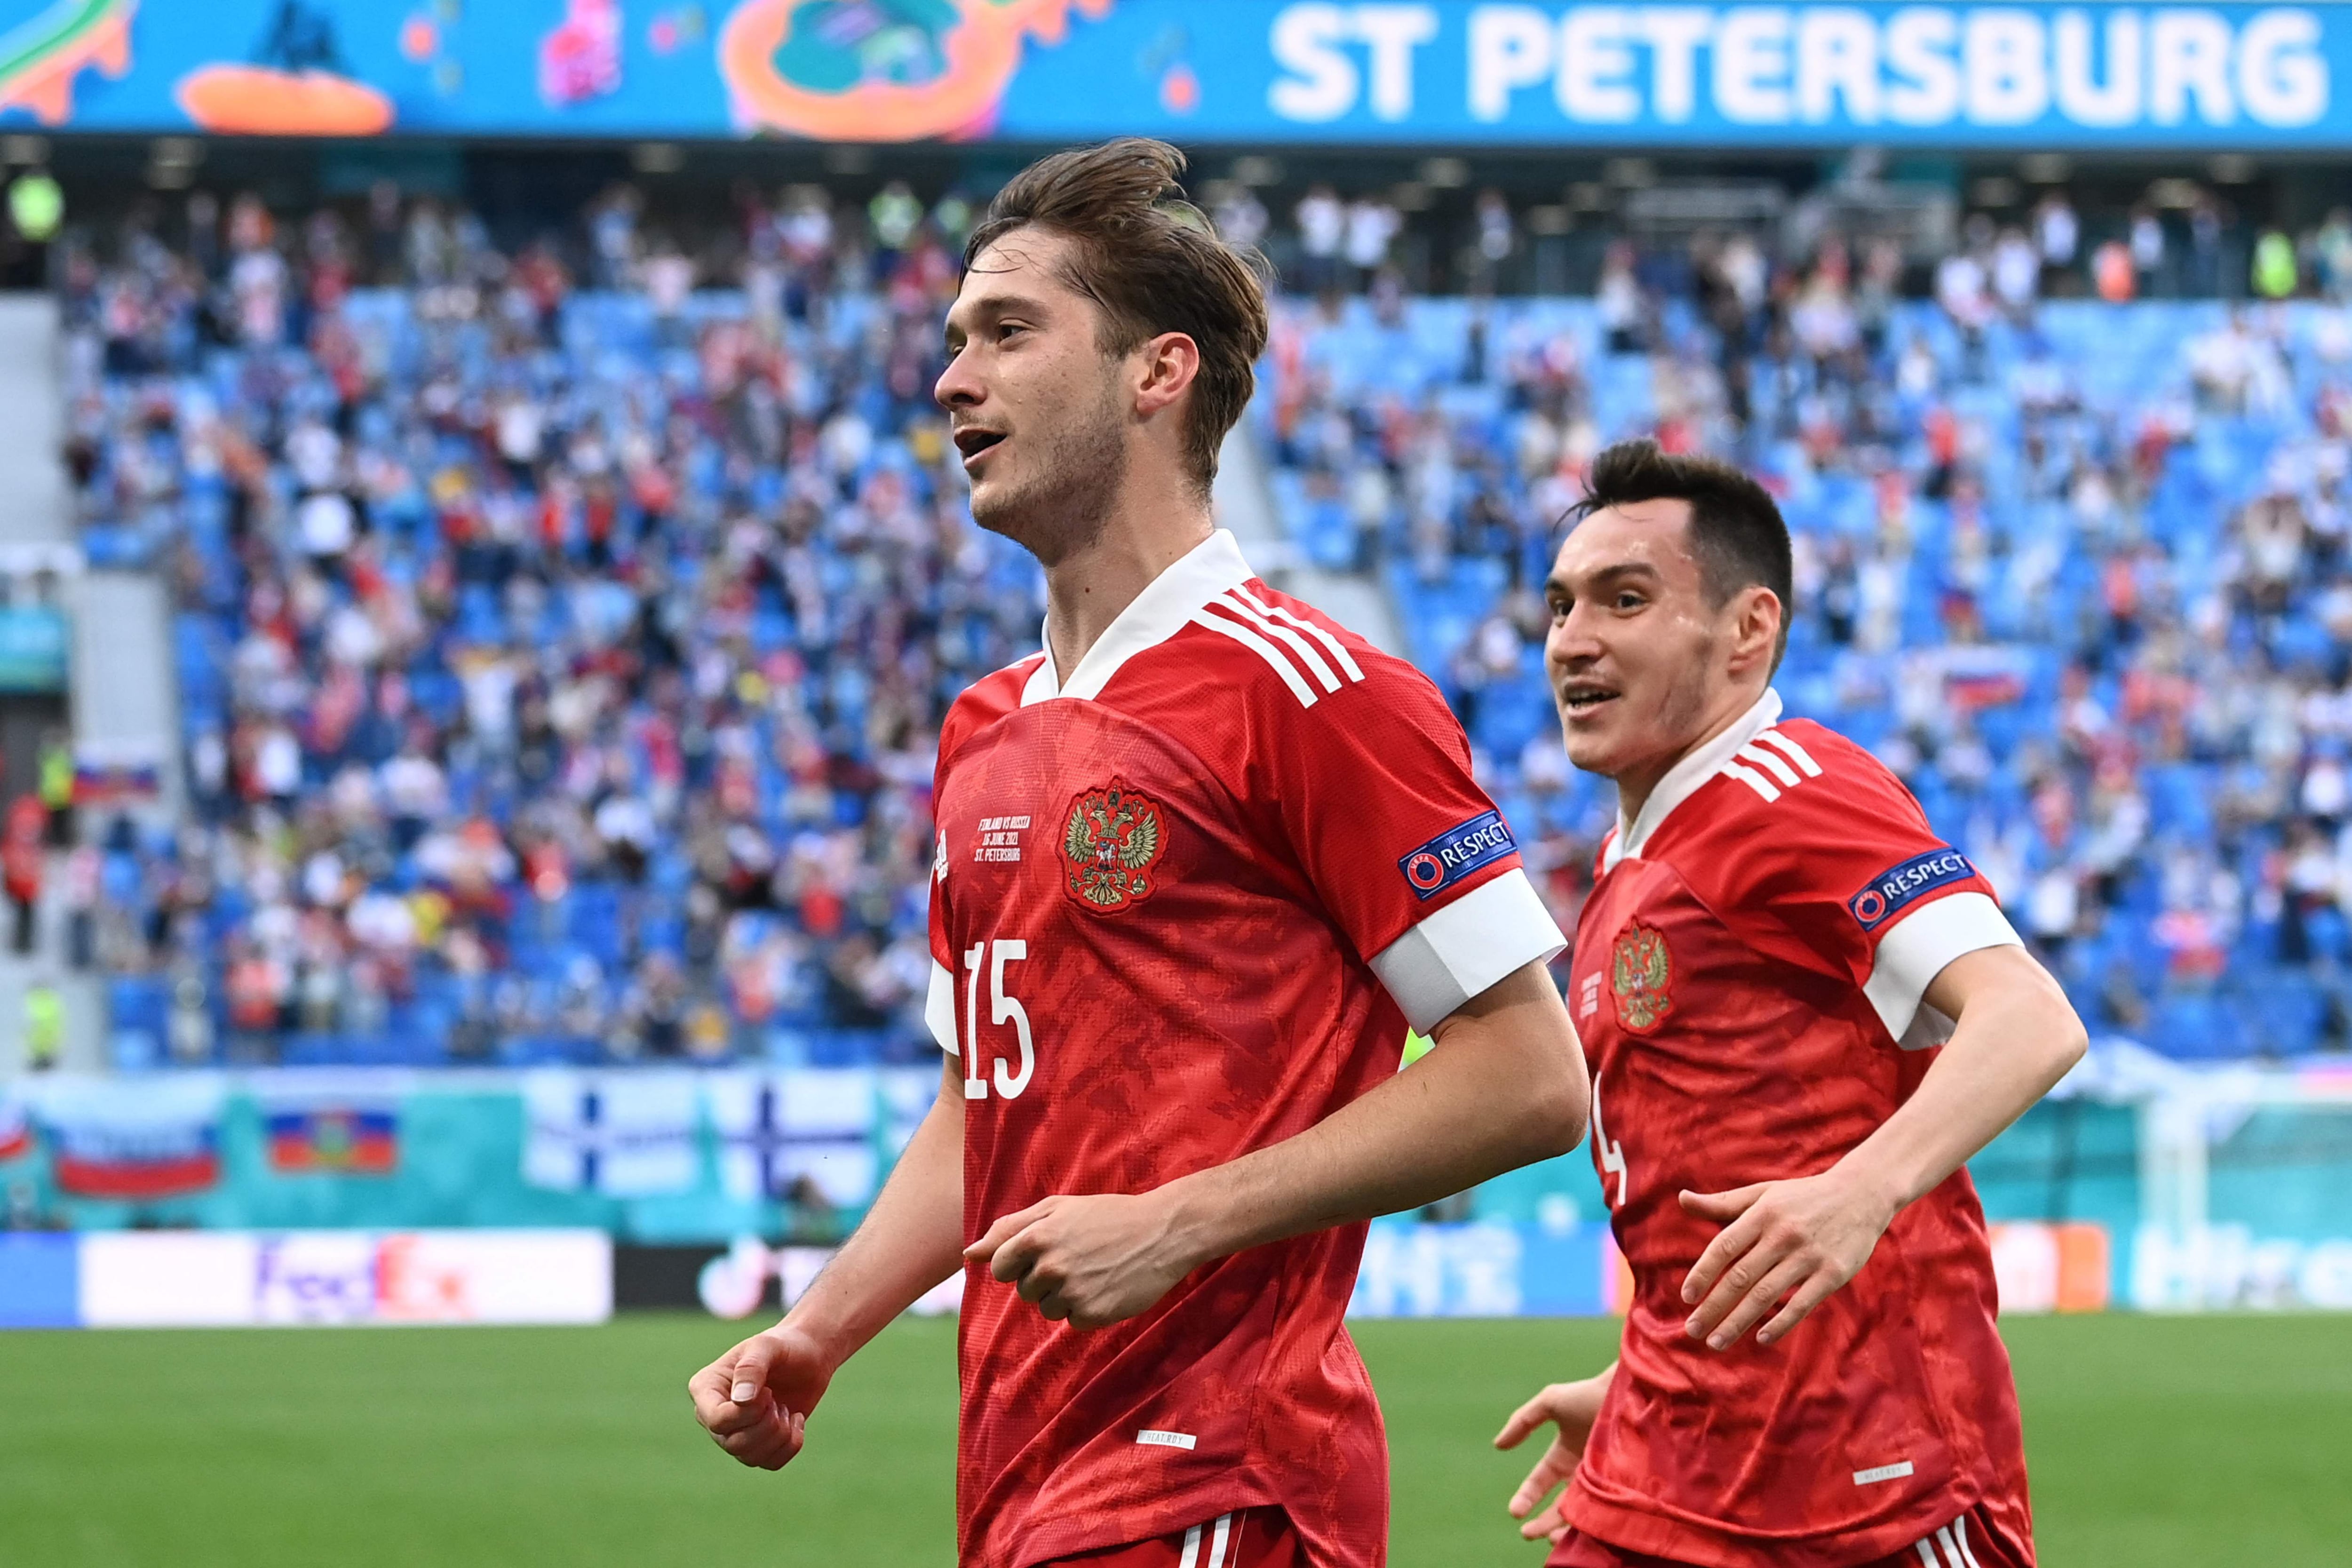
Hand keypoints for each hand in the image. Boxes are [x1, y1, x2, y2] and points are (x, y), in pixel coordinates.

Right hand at [687, 1320, 835, 1469]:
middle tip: (777, 1400)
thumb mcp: (767, 1347)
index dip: (747, 1413)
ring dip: (780, 1434)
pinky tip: (796, 1421)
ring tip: (786, 1408)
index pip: (716, 1420)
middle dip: (767, 1424)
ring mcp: (733, 1433)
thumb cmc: (783, 1347)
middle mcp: (713, 1415)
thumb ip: (751, 1368)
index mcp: (705, 1388)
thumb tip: (740, 1401)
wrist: (808, 1357)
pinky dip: (791, 1445)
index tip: (767, 1391)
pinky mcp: (756, 1445)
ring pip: (751, 1457)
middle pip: (733, 1443)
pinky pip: (770, 1463)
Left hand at [963, 1191, 1198, 1329]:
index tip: (1044, 1251)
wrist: (1163, 1232)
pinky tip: (1106, 1286)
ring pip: (1047, 1308)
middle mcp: (1051, 1267)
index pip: (1001, 1267)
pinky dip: (1087, 1308)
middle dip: (1044, 1277)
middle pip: (1024, 1290)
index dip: (1019, 1261)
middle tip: (1079, 1257)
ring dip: (1065, 1295)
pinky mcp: (1093, 1314)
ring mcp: (1072, 1293)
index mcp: (1036, 1237)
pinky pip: (1073, 1321)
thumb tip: (970, 1253)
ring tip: (1094, 1270)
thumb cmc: (1106, 1216)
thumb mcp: (1056, 1209)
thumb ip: (1009, 1229)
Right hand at [1494, 1372, 1610, 1544]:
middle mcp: (1582, 1473)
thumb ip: (1522, 1422)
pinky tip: (1577, 1531)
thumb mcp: (1549, 1402)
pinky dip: (1590, 1525)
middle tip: (1528, 1533)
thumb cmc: (1589, 1395)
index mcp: (1564, 1456)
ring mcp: (1601, 1482)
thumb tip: (1498, 1445)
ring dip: (1563, 1529)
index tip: (1515, 1511)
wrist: (1627, 1393)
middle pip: (1558, 1506)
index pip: (1540, 1482)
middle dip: (1541, 1522)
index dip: (1526, 1497)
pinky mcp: (1620, 1489)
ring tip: (1551, 1538)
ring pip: (1580, 1514)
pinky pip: (1603, 1513)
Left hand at [1677, 1169, 1897, 1349]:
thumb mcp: (1763, 1193)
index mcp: (1762, 1214)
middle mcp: (1783, 1235)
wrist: (1862, 1195)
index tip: (1686, 1297)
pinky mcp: (1833, 1274)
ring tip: (1715, 1342)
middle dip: (1713, 1307)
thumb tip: (1682, 1198)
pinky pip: (1802, 1304)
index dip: (1703, 1273)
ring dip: (1738, 1321)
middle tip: (1692, 1330)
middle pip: (1741, 1277)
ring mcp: (1809, 1256)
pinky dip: (1781, 1323)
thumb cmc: (1803, 1197)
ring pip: (1766, 1295)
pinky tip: (1761, 1338)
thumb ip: (1723, 1203)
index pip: (1724, 1247)